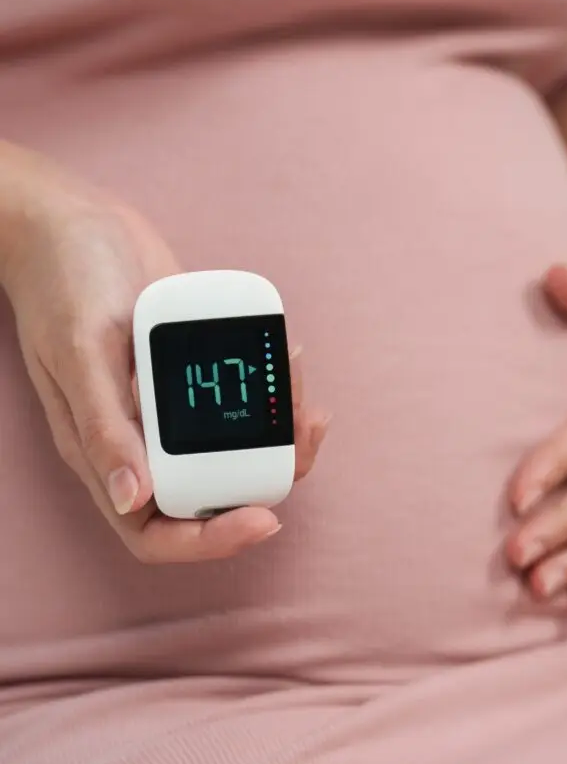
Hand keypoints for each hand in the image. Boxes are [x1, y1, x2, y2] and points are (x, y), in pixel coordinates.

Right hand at [4, 169, 328, 563]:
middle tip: (306, 425)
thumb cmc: (62, 283)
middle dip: (270, 472)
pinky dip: (270, 386)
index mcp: (107, 453)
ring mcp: (171, 405)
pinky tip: (286, 358)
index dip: (212, 540)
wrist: (79, 222)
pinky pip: (239, 396)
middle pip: (215, 490)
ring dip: (280, 427)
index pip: (158, 530)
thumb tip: (134, 500)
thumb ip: (104, 428)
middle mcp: (143, 439)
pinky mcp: (194, 371)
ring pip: (236, 444)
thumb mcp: (80, 353)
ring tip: (299, 385)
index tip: (265, 519)